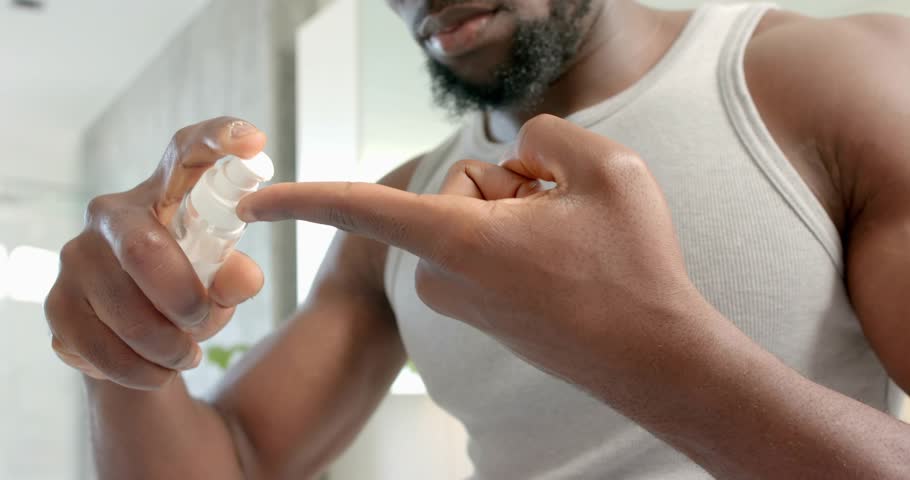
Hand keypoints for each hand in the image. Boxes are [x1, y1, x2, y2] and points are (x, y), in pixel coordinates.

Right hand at [45, 117, 265, 389]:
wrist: (136, 344)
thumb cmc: (188, 293)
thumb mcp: (223, 285)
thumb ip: (236, 278)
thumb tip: (241, 276)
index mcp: (164, 195)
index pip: (186, 153)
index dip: (218, 140)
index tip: (255, 143)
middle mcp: (112, 215)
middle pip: (145, 249)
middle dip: (184, 298)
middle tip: (205, 321)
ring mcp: (76, 258)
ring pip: (125, 311)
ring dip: (167, 344)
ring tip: (186, 354)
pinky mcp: (56, 304)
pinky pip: (101, 348)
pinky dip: (140, 369)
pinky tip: (157, 369)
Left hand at [237, 114, 711, 400]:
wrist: (655, 357)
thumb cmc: (631, 266)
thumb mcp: (606, 167)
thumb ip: (547, 133)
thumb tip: (518, 150)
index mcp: (457, 240)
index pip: (361, 208)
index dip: (302, 197)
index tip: (250, 203)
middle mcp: (444, 276)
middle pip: (460, 186)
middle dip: (511, 184)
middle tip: (564, 213)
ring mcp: (462, 300)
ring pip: (477, 216)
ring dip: (522, 213)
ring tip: (570, 245)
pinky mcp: (481, 312)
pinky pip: (488, 248)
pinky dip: (523, 240)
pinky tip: (566, 263)